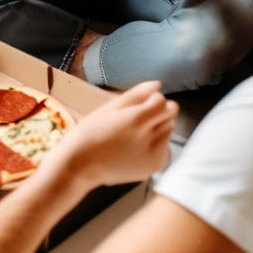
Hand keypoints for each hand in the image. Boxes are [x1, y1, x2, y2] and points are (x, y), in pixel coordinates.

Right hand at [47, 80, 177, 191]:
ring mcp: (153, 155)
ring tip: (134, 134)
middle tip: (137, 119)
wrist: (81, 165)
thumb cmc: (90, 134)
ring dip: (157, 129)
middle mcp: (149, 138)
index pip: (162, 102)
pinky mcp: (154, 167)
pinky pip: (164, 149)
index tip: (140, 104)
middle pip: (170, 115)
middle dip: (158, 113)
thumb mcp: (108, 108)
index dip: (152, 99)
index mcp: (136, 119)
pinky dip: (155, 146)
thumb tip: (157, 84)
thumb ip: (135, 95)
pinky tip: (136, 148)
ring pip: (168, 131)